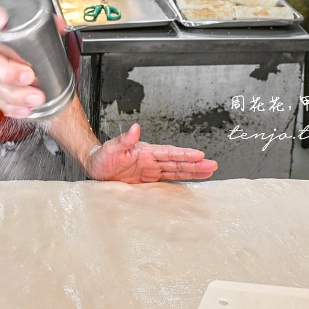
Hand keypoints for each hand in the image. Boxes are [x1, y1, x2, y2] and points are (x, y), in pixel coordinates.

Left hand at [87, 124, 217, 181]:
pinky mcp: (148, 180)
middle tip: (213, 165)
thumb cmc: (102, 157)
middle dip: (195, 163)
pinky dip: (180, 179)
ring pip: (176, 170)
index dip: (183, 154)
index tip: (199, 154)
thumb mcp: (110, 148)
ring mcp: (151, 170)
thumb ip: (124, 139)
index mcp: (145, 151)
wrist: (95, 167)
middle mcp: (151, 160)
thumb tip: (135, 127)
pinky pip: (168, 180)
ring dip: (192, 171)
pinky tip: (193, 180)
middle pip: (177, 161)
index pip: (168, 153)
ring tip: (210, 171)